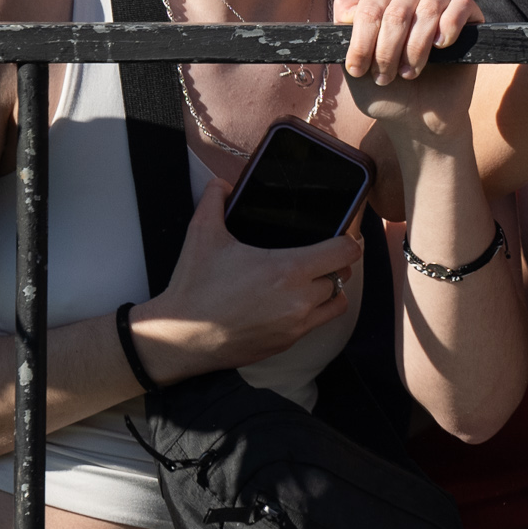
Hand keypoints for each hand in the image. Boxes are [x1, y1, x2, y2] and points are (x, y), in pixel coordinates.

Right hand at [130, 179, 365, 381]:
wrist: (180, 338)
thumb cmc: (194, 288)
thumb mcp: (202, 235)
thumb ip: (214, 200)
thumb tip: (221, 184)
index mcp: (287, 270)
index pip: (345, 252)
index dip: (348, 239)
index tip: (340, 235)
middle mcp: (299, 300)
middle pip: (342, 276)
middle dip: (334, 264)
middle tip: (319, 254)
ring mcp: (295, 326)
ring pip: (335, 303)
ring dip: (329, 290)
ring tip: (311, 279)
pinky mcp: (286, 344)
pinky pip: (315, 324)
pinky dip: (312, 312)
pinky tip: (292, 301)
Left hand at [337, 0, 480, 86]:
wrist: (419, 121)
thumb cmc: (387, 94)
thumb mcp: (355, 71)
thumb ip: (343, 39)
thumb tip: (347, 6)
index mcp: (379, 6)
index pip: (365, 4)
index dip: (360, 39)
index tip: (358, 69)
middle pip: (395, 8)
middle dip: (387, 49)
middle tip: (385, 78)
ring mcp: (438, 5)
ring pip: (428, 6)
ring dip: (415, 47)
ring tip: (410, 74)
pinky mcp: (467, 17)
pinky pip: (460, 4)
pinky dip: (449, 25)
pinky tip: (441, 46)